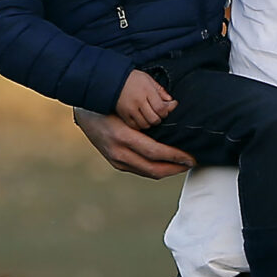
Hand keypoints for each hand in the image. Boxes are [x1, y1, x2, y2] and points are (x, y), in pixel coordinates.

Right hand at [72, 107, 196, 178]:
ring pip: (148, 172)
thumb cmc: (109, 104)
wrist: (84, 111)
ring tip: (183, 164)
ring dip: (168, 170)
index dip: (175, 156)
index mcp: (122, 136)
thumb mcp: (127, 108)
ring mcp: (116, 160)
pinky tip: (166, 163)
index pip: (155, 152)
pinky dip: (156, 168)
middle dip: (176, 168)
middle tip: (192, 162)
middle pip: (153, 169)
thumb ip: (147, 118)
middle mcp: (118, 152)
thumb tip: (175, 122)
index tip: (191, 156)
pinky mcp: (116, 163)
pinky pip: (141, 170)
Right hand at [115, 70, 176, 128]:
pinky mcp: (123, 114)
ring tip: (148, 117)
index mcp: (147, 91)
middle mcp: (139, 101)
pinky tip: (140, 120)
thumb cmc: (132, 78)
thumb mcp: (148, 79)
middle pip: (154, 119)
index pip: (161, 108)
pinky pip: (134, 125)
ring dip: (149, 123)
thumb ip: (160, 90)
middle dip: (158, 119)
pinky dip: (139, 125)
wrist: (112, 79)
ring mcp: (130, 109)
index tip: (164, 111)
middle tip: (157, 115)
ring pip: (145, 124)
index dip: (165, 113)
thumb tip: (171, 101)